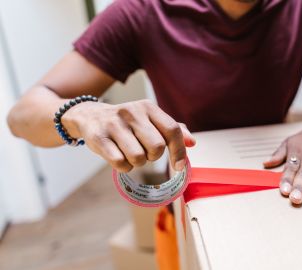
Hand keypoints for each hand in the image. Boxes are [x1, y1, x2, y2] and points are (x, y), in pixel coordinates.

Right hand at [61, 99, 194, 171]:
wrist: (89, 116)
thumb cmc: (127, 123)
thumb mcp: (149, 120)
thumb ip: (172, 130)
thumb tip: (192, 142)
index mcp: (148, 107)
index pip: (172, 129)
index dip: (179, 151)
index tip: (179, 166)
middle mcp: (132, 112)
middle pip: (156, 147)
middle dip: (153, 156)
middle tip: (144, 152)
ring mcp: (114, 124)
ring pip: (138, 158)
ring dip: (136, 162)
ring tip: (129, 153)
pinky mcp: (99, 138)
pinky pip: (120, 163)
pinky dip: (123, 167)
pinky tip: (118, 156)